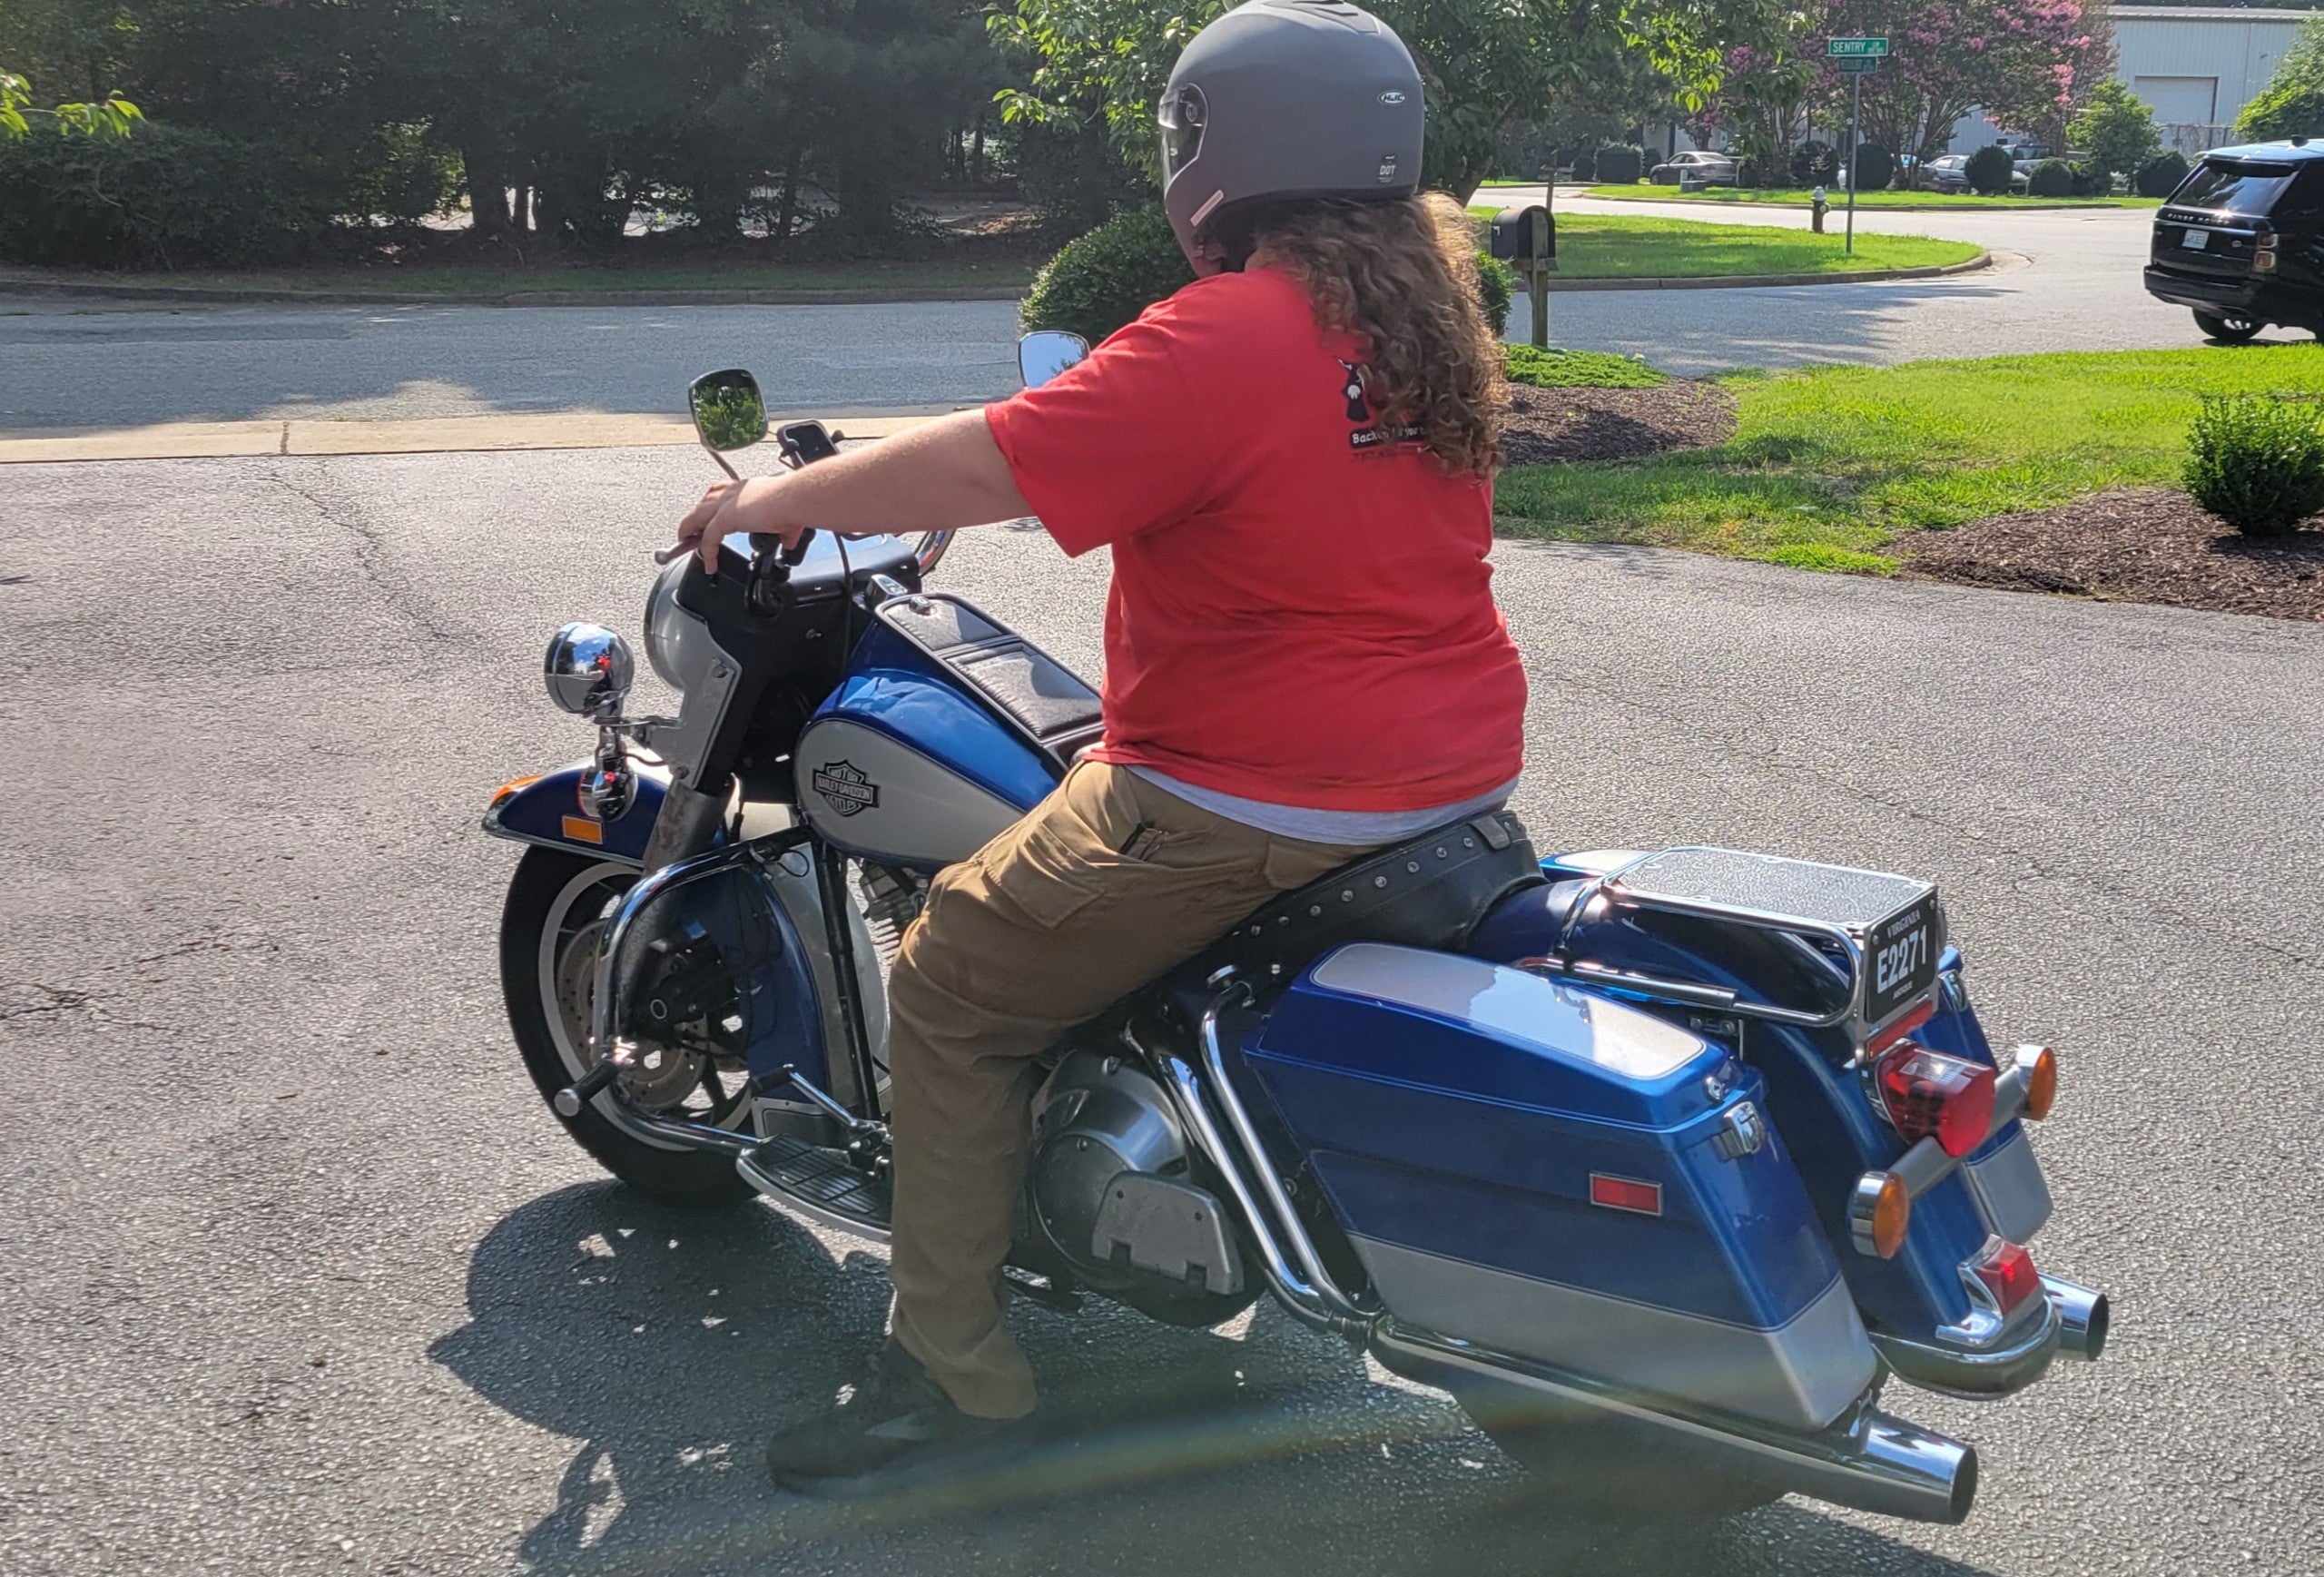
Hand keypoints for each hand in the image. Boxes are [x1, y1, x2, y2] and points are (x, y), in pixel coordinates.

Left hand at [670, 476, 801, 571]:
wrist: (794, 499)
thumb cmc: (794, 503)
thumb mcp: (787, 521)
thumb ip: (785, 532)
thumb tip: (789, 542)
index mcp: (745, 489)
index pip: (719, 494)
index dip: (711, 506)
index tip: (708, 519)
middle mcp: (732, 492)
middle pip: (702, 504)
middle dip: (694, 519)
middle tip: (689, 533)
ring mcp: (726, 504)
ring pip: (696, 517)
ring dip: (688, 530)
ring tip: (684, 544)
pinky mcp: (724, 517)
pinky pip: (708, 539)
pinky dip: (707, 553)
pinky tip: (709, 565)